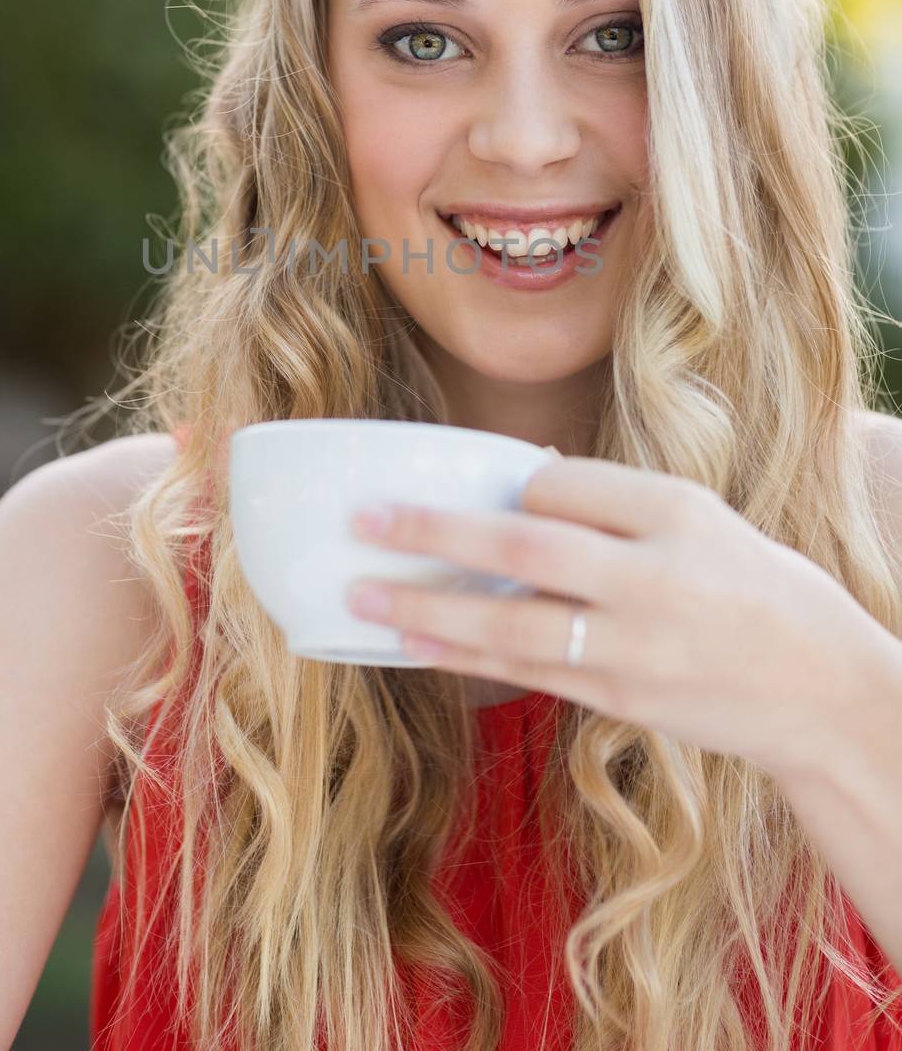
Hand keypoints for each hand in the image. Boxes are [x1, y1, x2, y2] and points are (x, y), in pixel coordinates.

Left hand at [345, 454, 873, 779]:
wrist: (817, 687)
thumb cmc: (747, 585)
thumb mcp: (697, 518)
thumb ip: (613, 500)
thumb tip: (523, 481)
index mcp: (675, 513)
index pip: (566, 482)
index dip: (511, 482)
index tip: (477, 486)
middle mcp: (654, 577)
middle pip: (528, 547)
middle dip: (439, 532)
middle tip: (366, 520)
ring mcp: (635, 648)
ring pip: (515, 625)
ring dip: (430, 608)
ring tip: (364, 593)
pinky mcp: (620, 700)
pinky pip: (527, 672)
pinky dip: (465, 656)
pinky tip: (414, 642)